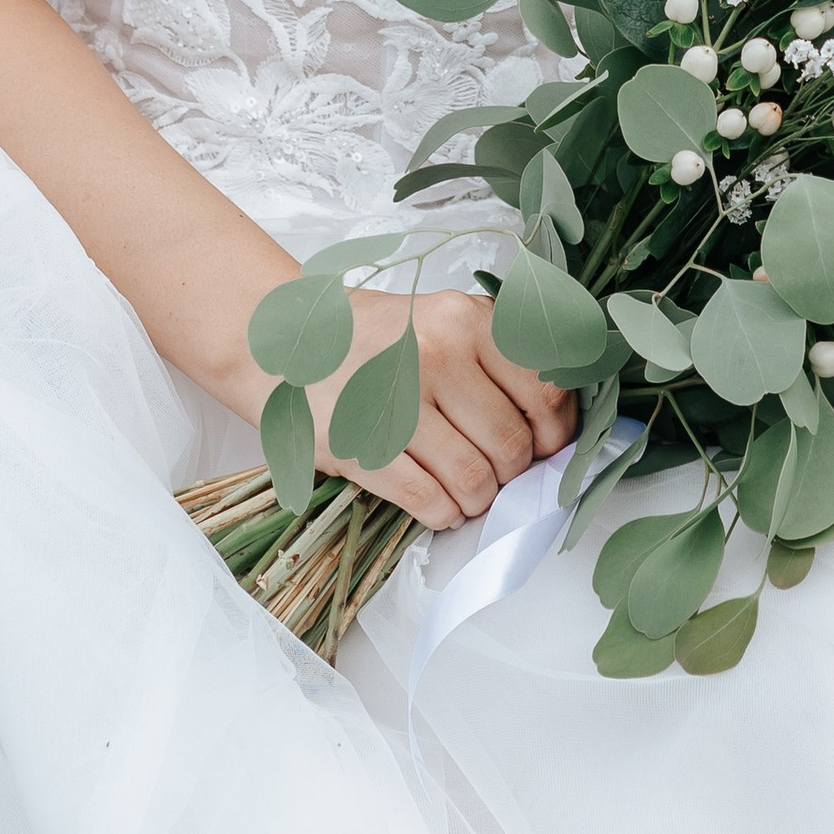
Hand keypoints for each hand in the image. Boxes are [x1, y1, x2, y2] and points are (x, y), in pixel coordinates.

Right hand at [315, 287, 576, 530]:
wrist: (280, 342)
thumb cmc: (374, 339)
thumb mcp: (440, 320)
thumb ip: (496, 357)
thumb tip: (551, 429)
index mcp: (464, 320)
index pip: (544, 392)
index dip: (554, 435)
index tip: (544, 449)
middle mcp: (435, 353)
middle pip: (511, 444)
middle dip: (512, 475)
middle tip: (497, 475)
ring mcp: (394, 401)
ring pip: (473, 480)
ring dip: (478, 501)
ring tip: (467, 494)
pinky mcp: (357, 446)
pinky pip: (427, 500)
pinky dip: (443, 514)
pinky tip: (439, 505)